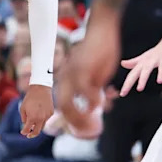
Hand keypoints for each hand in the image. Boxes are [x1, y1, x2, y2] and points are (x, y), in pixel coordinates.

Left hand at [19, 84, 53, 137]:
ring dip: (37, 126)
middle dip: (32, 134)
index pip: (28, 129)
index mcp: (32, 118)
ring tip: (33, 125)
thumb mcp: (22, 108)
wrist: (40, 89)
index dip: (24, 132)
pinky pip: (46, 119)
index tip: (23, 133)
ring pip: (42, 125)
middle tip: (29, 136)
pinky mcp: (51, 113)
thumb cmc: (29, 98)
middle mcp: (41, 119)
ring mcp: (47, 116)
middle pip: (37, 131)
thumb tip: (26, 125)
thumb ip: (24, 118)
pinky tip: (39, 114)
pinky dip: (42, 119)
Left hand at [57, 14, 120, 133]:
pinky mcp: (83, 70)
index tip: (78, 127)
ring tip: (91, 123)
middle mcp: (64, 78)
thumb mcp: (93, 74)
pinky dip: (90, 102)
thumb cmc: (99, 53)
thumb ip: (91, 89)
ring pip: (67, 103)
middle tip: (87, 130)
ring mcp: (72, 75)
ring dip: (79, 116)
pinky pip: (84, 92)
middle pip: (62, 107)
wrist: (101, 31)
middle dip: (73, 122)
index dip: (67, 118)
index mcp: (65, 79)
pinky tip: (97, 106)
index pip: (60, 103)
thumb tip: (94, 105)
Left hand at [119, 35, 161, 95]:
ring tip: (139, 89)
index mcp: (141, 63)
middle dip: (128, 83)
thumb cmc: (157, 51)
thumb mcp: (144, 58)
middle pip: (135, 73)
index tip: (122, 94)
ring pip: (147, 70)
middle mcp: (146, 61)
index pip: (131, 75)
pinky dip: (161, 73)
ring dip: (142, 79)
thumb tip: (122, 63)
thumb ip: (134, 62)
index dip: (126, 84)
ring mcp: (155, 59)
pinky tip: (159, 81)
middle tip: (123, 93)